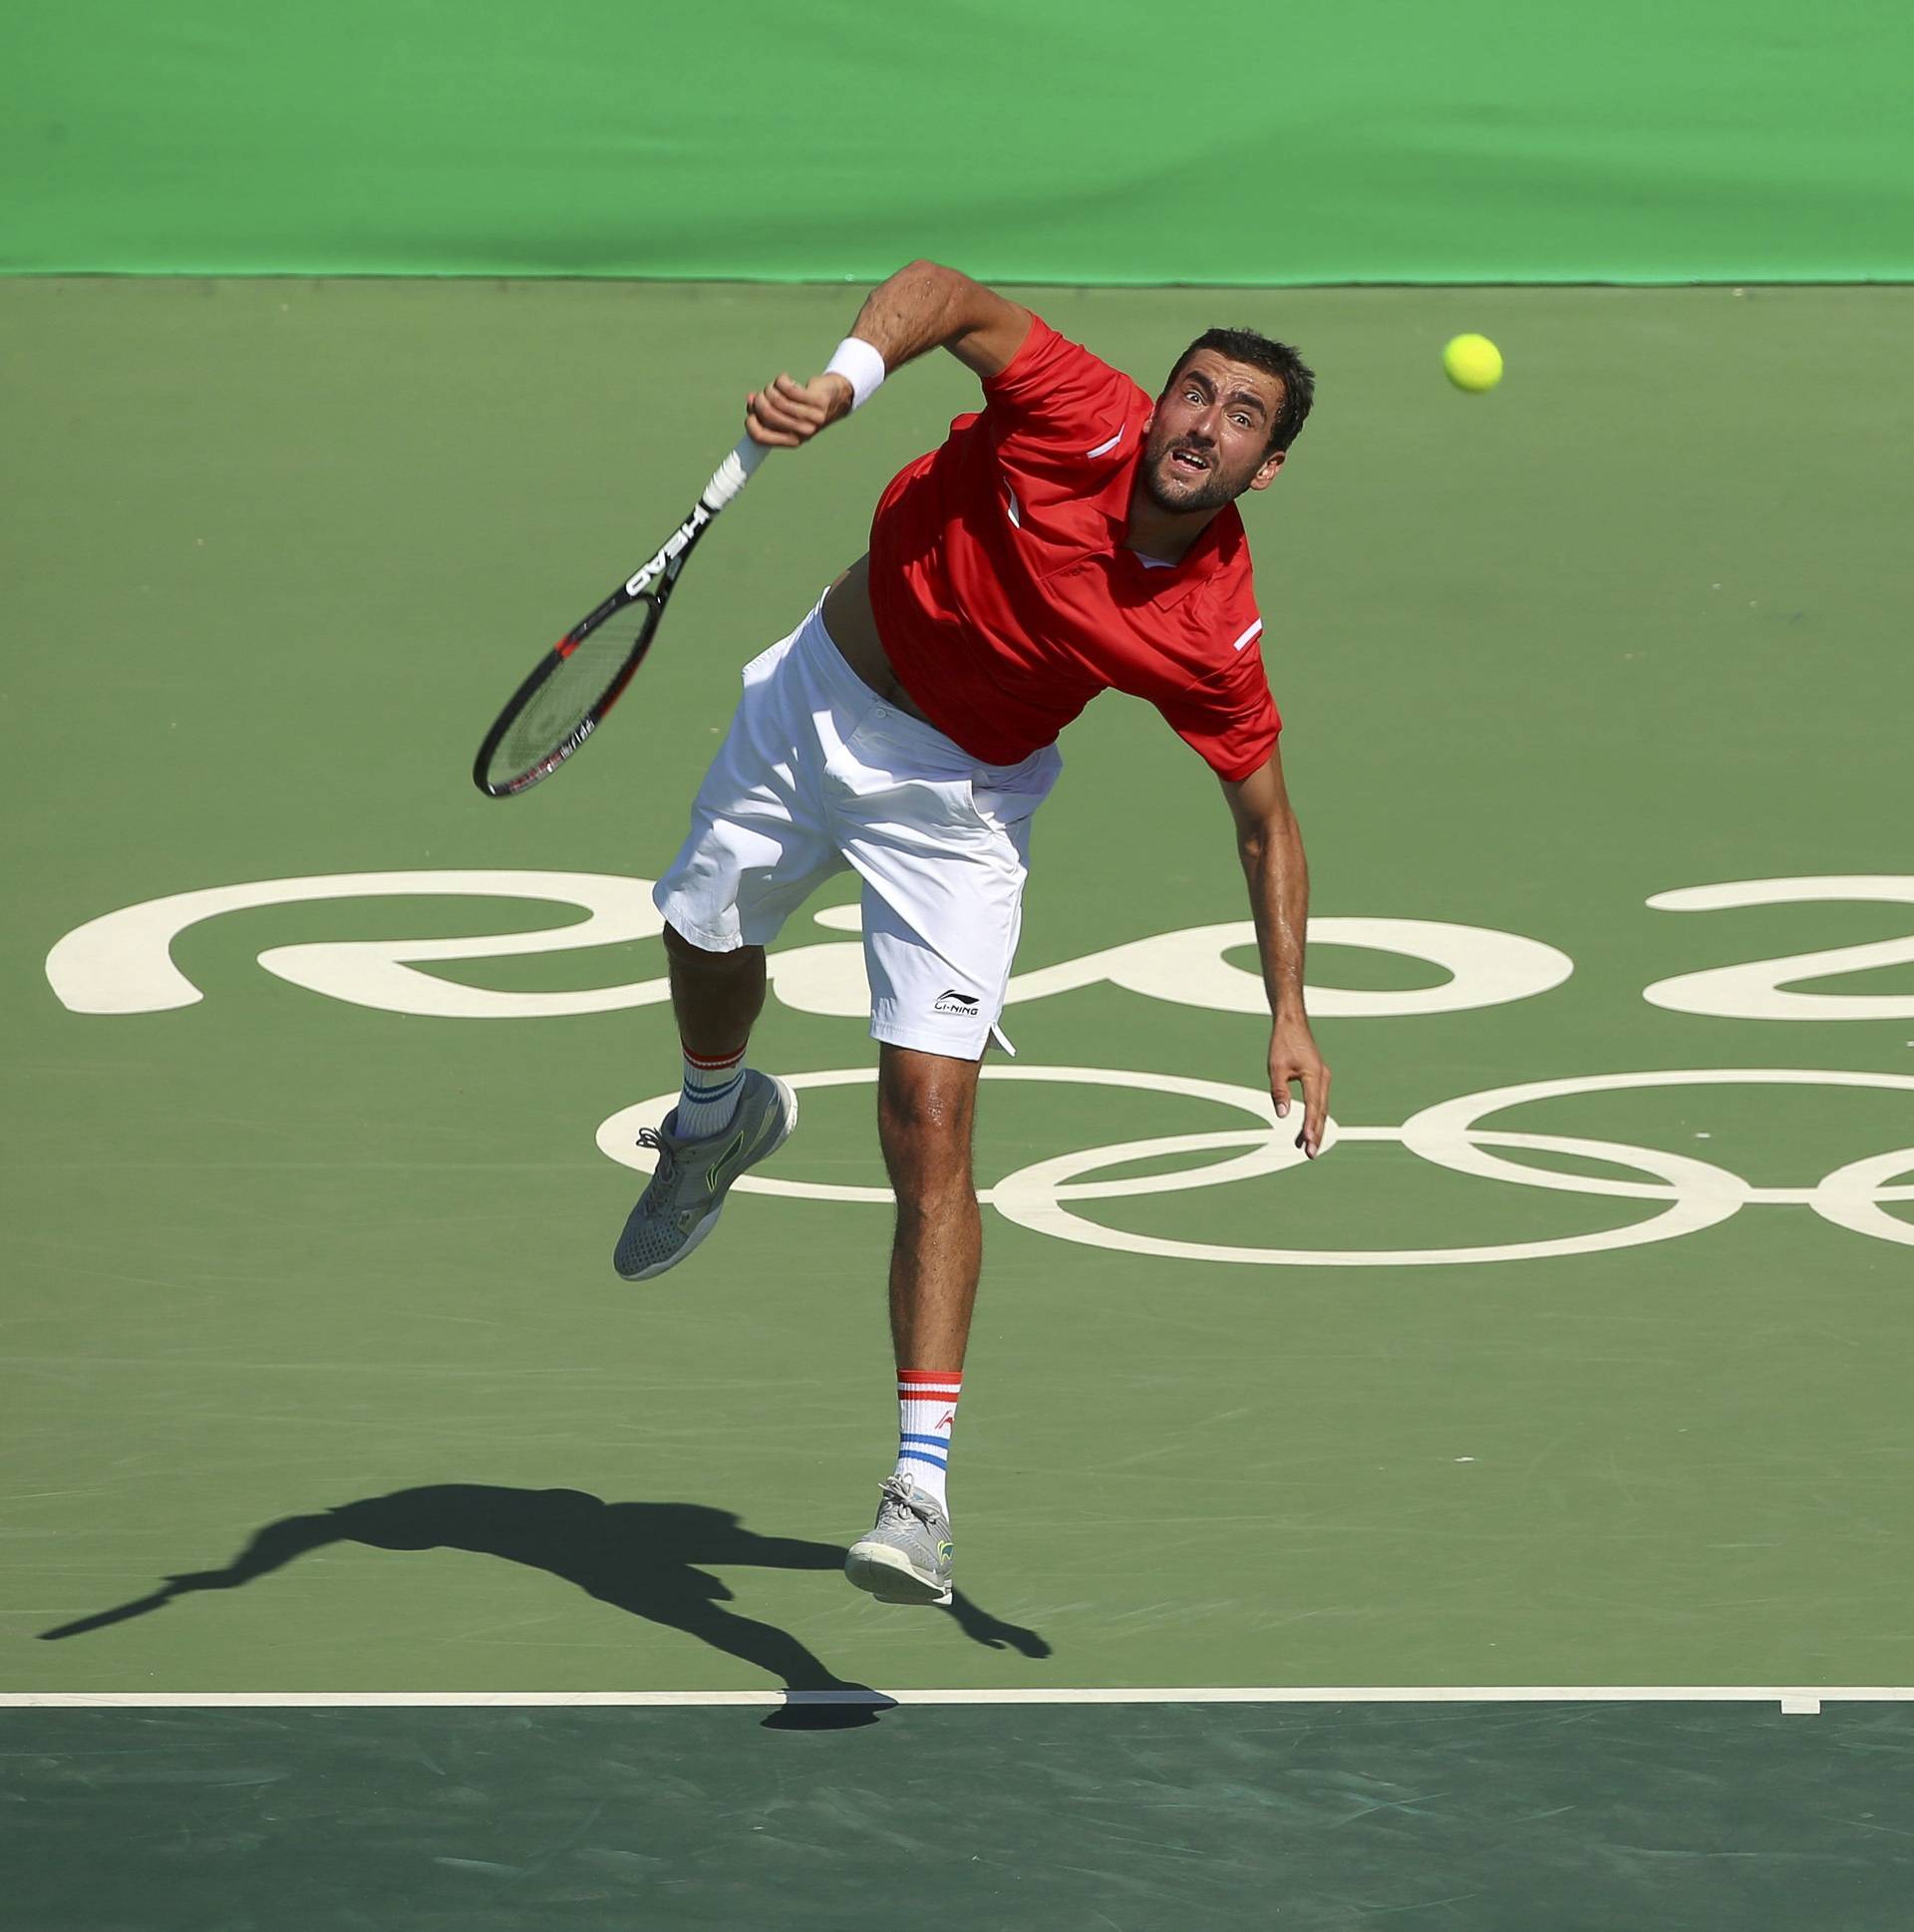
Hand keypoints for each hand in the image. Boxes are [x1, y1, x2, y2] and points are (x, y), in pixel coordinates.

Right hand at [745, 371, 852, 447]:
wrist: (836, 397)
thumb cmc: (804, 405)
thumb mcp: (784, 412)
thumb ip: (765, 410)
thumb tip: (750, 399)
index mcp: (792, 440)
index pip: (760, 437)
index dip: (750, 423)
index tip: (752, 411)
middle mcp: (802, 432)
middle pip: (767, 414)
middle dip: (760, 400)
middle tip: (764, 393)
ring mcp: (812, 418)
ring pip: (778, 400)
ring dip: (771, 388)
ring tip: (776, 385)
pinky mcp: (818, 401)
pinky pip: (789, 389)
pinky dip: (782, 380)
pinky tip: (785, 379)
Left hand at [1269, 1017, 1329, 1158]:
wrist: (1292, 1023)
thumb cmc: (1283, 1043)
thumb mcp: (1276, 1067)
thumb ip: (1279, 1091)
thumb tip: (1282, 1115)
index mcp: (1314, 1075)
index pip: (1313, 1106)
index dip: (1310, 1125)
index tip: (1308, 1142)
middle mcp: (1323, 1079)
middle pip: (1321, 1112)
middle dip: (1316, 1134)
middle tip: (1310, 1155)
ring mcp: (1323, 1079)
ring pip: (1321, 1109)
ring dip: (1315, 1128)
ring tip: (1306, 1148)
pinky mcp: (1318, 1078)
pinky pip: (1319, 1102)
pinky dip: (1314, 1117)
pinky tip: (1305, 1130)